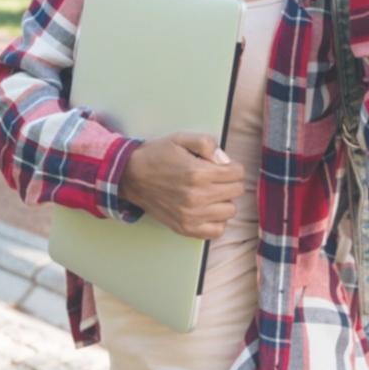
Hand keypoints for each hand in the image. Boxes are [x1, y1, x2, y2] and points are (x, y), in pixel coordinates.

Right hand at [120, 131, 244, 239]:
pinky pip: (217, 230)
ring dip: (224, 201)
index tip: (222, 165)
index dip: (232, 166)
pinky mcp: (186, 228)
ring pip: (230, 211)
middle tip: (215, 177)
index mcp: (198, 173)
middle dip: (230, 181)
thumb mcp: (180, 139)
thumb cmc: (157, 156)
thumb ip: (206, 143)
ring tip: (210, 193)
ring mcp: (191, 216)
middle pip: (236, 191)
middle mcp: (196, 197)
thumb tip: (224, 159)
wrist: (131, 176)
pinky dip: (216, 220)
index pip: (237, 173)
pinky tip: (207, 209)